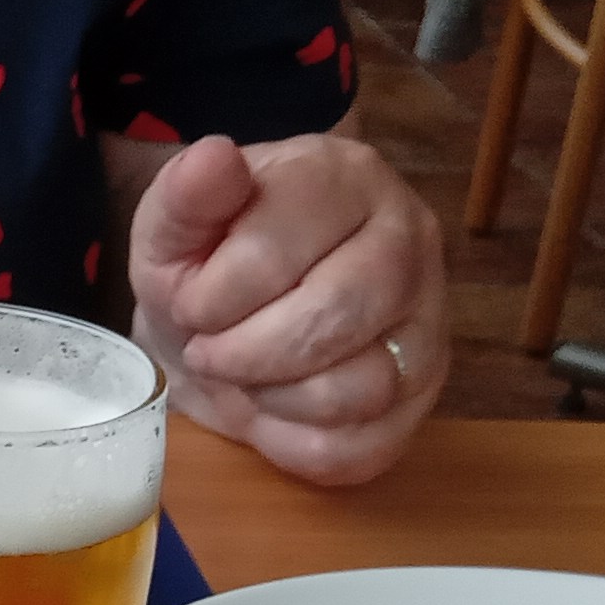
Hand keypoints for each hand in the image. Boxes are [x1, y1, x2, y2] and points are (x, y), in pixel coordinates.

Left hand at [128, 133, 442, 485]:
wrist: (234, 318)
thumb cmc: (209, 264)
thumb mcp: (175, 226)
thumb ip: (187, 195)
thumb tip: (213, 159)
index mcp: (346, 177)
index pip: (278, 251)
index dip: (214, 297)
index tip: (189, 303)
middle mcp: (410, 238)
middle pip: (332, 318)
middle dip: (245, 353)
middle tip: (210, 350)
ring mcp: (429, 319)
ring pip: (359, 388)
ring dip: (274, 398)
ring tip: (248, 374)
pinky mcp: (423, 395)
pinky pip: (363, 445)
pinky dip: (298, 443)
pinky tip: (276, 410)